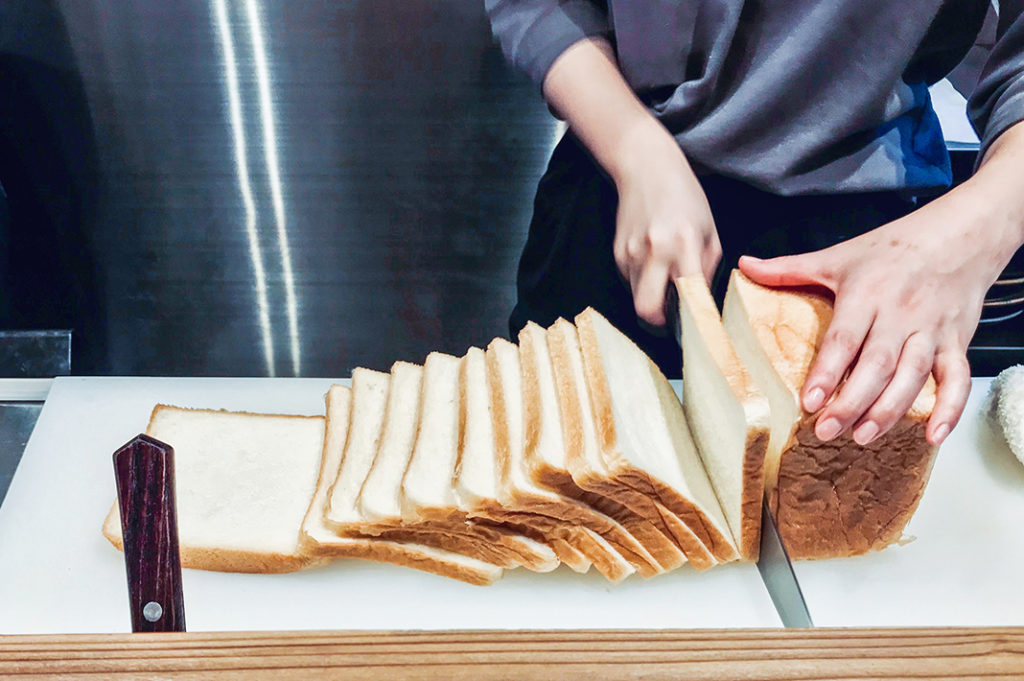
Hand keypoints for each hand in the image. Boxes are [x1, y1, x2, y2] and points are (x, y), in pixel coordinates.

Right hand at [539, 37, 719, 326]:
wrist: (644, 168)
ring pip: (638, 300)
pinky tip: (655, 267)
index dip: (694, 319)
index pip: (688, 297)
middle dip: (661, 324)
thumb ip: (706, 269)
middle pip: (647, 312)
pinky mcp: (617, 255)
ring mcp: (630, 254)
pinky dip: (644, 285)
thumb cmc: (685, 198)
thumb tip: (701, 304)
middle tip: (675, 320)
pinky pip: (631, 284)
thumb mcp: (709, 230)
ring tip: (668, 286)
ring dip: (653, 302)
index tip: (700, 327)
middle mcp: (653, 252)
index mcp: (683, 245)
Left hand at [739, 193, 1009, 447]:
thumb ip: (789, 268)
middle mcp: (901, 314)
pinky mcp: (957, 342)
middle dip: (853, 401)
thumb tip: (745, 265)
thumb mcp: (838, 255)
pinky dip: (950, 408)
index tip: (809, 401)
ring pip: (914, 376)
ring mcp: (932, 330)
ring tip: (864, 435)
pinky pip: (958, 379)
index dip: (826, 372)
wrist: (960, 234)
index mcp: (867, 294)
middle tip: (829, 430)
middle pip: (877, 364)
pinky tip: (932, 434)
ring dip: (890, 409)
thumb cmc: (895, 247)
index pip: (844, 338)